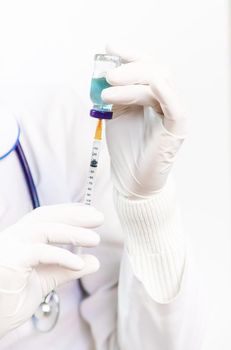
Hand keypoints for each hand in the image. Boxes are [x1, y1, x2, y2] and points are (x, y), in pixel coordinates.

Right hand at [0, 204, 102, 336]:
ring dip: (73, 233)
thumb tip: (94, 261)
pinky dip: (62, 256)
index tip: (91, 213)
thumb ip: (66, 269)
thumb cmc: (10, 300)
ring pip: (44, 229)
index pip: (45, 217)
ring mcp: (9, 246)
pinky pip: (40, 252)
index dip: (69, 212)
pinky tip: (80, 264)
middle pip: (45, 216)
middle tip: (99, 217)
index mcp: (20, 238)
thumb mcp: (45, 280)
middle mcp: (12, 237)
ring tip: (95, 239)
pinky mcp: (10, 261)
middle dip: (74, 215)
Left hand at [102, 45, 186, 197]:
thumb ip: (115, 93)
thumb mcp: (116, 114)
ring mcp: (173, 113)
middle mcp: (166, 100)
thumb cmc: (126, 148)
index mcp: (153, 96)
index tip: (110, 47)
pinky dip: (161, 92)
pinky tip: (142, 88)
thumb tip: (105, 71)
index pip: (146, 67)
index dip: (130, 55)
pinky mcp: (176, 127)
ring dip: (132, 83)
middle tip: (107, 74)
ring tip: (107, 93)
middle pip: (155, 70)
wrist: (131, 179)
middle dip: (129, 68)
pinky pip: (173, 105)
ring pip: (159, 83)